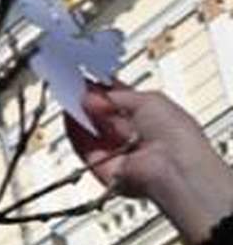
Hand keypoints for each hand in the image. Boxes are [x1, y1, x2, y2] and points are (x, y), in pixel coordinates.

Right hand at [71, 80, 232, 244]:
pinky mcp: (101, 167)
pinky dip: (74, 131)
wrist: (171, 166)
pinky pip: (83, 147)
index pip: (121, 101)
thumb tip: (92, 95)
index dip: (105, 89)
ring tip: (70, 95)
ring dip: (80, 113)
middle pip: (104, 115)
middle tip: (76, 84)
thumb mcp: (148, 99)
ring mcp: (116, 152)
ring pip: (91, 130)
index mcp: (151, 118)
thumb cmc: (174, 134)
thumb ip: (117, 94)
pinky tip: (70, 114)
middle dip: (90, 100)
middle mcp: (132, 137)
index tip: (90, 77)